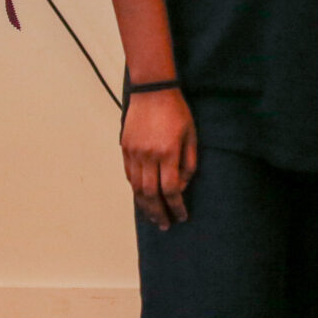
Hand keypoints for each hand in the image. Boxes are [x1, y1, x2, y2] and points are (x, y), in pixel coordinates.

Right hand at [121, 88, 198, 230]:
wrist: (152, 92)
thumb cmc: (177, 111)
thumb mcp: (192, 134)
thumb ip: (189, 162)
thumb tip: (182, 186)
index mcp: (167, 153)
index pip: (170, 189)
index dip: (176, 206)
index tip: (181, 216)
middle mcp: (148, 156)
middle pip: (150, 194)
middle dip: (158, 213)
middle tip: (165, 225)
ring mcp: (133, 153)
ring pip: (136, 188)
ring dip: (144, 206)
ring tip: (153, 217)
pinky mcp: (125, 149)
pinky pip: (129, 176)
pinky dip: (136, 190)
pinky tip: (143, 197)